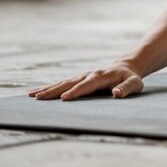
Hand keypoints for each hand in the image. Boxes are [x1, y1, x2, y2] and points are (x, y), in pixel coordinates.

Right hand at [27, 62, 143, 100]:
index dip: (76, 92)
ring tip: (31, 95)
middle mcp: (88, 75)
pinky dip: (49, 88)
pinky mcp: (78, 79)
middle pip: (69, 83)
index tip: (64, 99)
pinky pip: (62, 84)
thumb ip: (126, 89)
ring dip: (47, 89)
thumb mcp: (134, 84)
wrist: (125, 67)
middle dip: (54, 91)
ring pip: (62, 83)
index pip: (86, 85)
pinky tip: (37, 93)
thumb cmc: (131, 78)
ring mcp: (81, 76)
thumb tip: (116, 94)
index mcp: (101, 76)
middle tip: (39, 98)